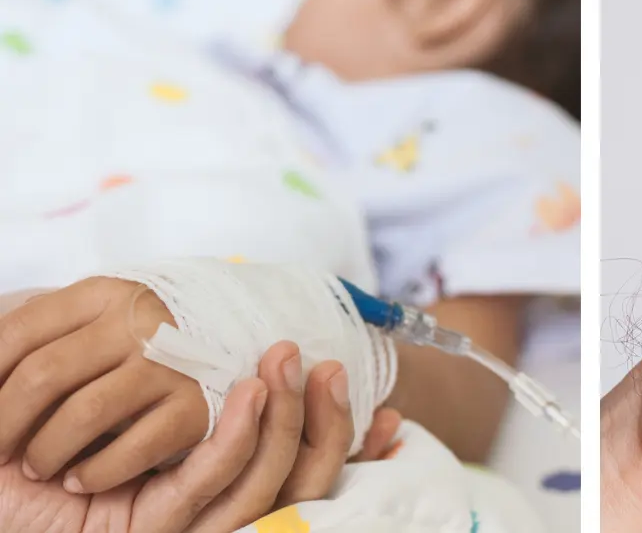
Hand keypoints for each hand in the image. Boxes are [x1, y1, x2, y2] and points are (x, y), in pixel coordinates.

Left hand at [0, 278, 206, 493]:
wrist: (239, 341)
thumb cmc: (147, 344)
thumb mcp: (99, 320)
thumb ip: (50, 333)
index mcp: (107, 293)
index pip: (19, 331)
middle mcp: (140, 321)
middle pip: (43, 373)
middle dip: (4, 420)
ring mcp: (173, 364)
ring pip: (84, 412)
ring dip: (46, 450)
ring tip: (37, 467)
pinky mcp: (199, 407)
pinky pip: (134, 448)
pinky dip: (97, 471)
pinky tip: (79, 480)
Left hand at [0, 342, 401, 532]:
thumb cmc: (35, 443)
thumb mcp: (115, 397)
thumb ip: (175, 378)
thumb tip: (236, 343)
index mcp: (212, 489)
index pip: (298, 470)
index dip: (347, 444)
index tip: (390, 415)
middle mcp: (205, 511)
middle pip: (300, 486)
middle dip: (332, 429)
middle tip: (335, 364)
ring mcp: (179, 525)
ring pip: (265, 485)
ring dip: (290, 422)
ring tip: (290, 361)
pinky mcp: (149, 530)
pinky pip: (207, 488)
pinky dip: (238, 441)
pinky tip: (254, 393)